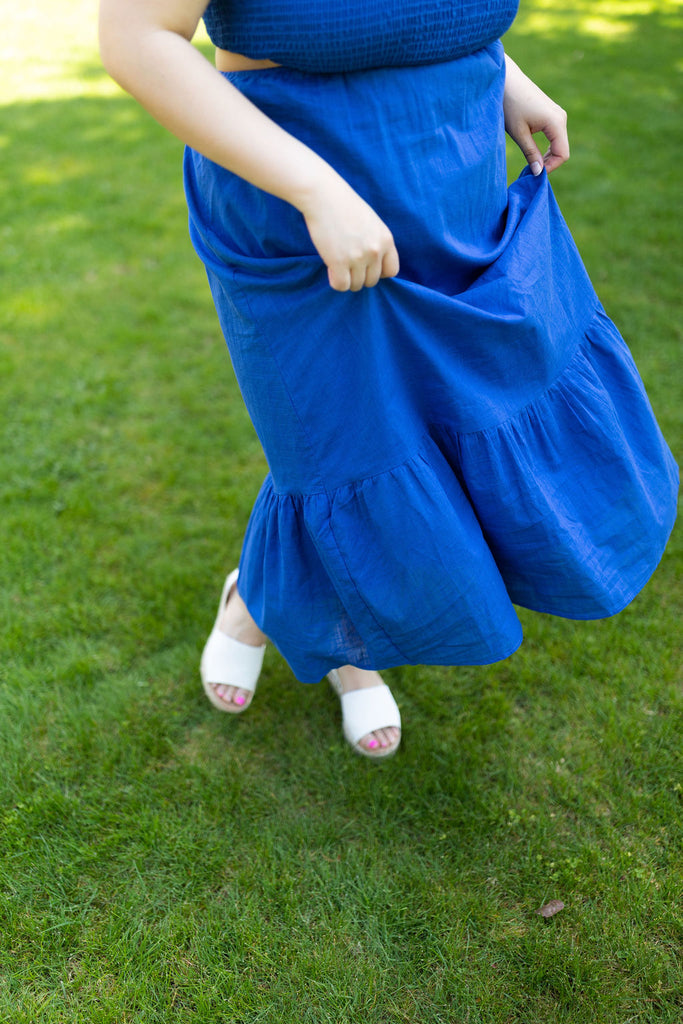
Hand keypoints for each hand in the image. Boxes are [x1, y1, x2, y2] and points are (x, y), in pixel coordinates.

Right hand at [300, 174, 399, 291]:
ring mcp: (358, 257)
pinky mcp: (339, 262)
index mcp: (386, 240)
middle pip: (372, 281)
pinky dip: (336, 281)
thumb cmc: (345, 207)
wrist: (324, 196)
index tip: (367, 266)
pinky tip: (331, 269)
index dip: (379, 272)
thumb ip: (377, 243)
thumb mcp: (372, 223)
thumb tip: (373, 267)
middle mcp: (375, 251)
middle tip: (348, 265)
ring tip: (339, 264)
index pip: (391, 271)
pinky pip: (341, 286)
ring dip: (347, 279)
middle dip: (360, 276)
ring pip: (356, 285)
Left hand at [503, 54, 569, 174]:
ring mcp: (557, 114)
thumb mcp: (519, 133)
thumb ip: (531, 153)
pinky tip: (533, 151)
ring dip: (547, 156)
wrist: (505, 80)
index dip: (550, 167)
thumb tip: (539, 173)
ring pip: (559, 143)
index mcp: (556, 122)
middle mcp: (561, 117)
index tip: (533, 174)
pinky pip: (554, 136)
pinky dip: (546, 147)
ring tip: (530, 162)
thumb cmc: (510, 105)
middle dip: (549, 163)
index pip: (562, 154)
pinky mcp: (551, 113)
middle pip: (562, 150)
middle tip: (530, 171)